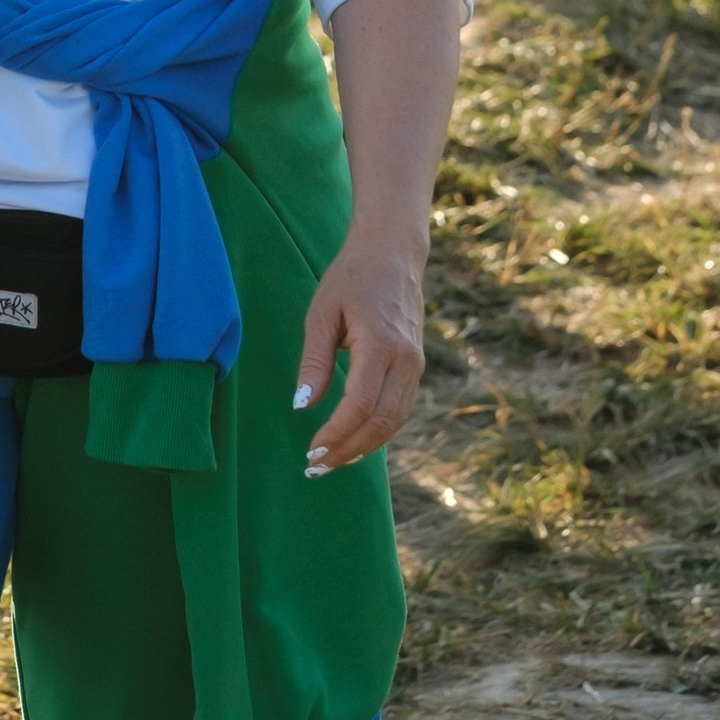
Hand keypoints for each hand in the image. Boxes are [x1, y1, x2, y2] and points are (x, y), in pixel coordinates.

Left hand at [295, 224, 426, 472]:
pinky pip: (400, 408)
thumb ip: (315, 362)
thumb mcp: (322, 314)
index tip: (312, 450)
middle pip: (382, 421)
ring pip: (396, 420)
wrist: (392, 253)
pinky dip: (379, 429)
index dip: (337, 433)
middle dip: (350, 449)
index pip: (361, 405)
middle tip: (317, 466)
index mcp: (381, 344)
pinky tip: (354, 438)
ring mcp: (416, 364)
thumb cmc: (350, 278)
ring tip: (332, 459)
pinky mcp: (416, 366)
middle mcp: (406, 360)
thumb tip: (303, 406)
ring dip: (365, 445)